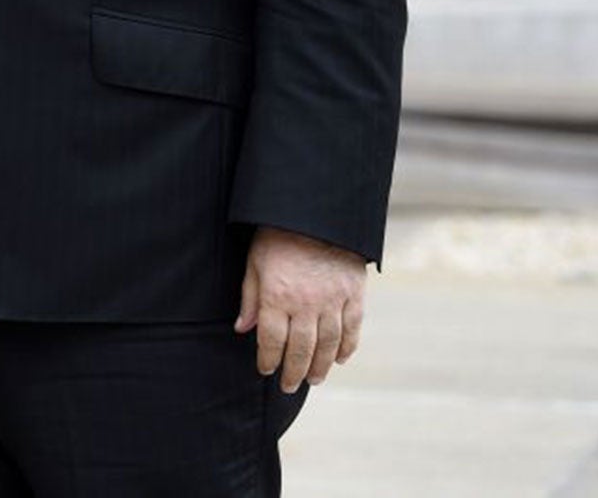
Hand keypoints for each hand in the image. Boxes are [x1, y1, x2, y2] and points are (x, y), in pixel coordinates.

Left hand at [235, 226, 366, 392]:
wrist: (315, 212)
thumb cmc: (277, 236)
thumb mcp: (255, 262)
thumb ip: (250, 298)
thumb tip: (243, 329)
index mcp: (277, 295)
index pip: (272, 340)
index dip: (268, 359)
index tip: (265, 370)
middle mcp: (306, 302)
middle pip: (301, 349)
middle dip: (293, 371)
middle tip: (289, 386)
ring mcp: (333, 299)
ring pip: (328, 344)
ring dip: (320, 366)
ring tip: (313, 380)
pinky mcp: (354, 294)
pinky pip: (352, 328)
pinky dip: (347, 347)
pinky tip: (338, 359)